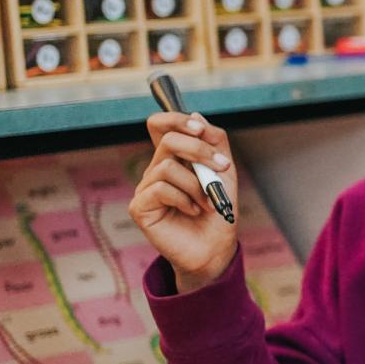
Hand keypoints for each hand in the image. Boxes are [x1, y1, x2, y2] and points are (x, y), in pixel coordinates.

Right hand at [128, 111, 238, 291]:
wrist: (215, 247)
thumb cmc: (219, 210)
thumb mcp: (224, 172)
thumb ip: (215, 143)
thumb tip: (195, 116)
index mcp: (174, 158)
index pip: (161, 125)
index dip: (176, 119)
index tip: (201, 129)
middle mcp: (156, 169)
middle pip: (167, 140)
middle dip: (198, 149)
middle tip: (221, 167)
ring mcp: (145, 188)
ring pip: (167, 167)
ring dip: (197, 184)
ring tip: (208, 202)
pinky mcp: (140, 207)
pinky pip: (161, 189)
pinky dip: (185, 199)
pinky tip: (193, 211)